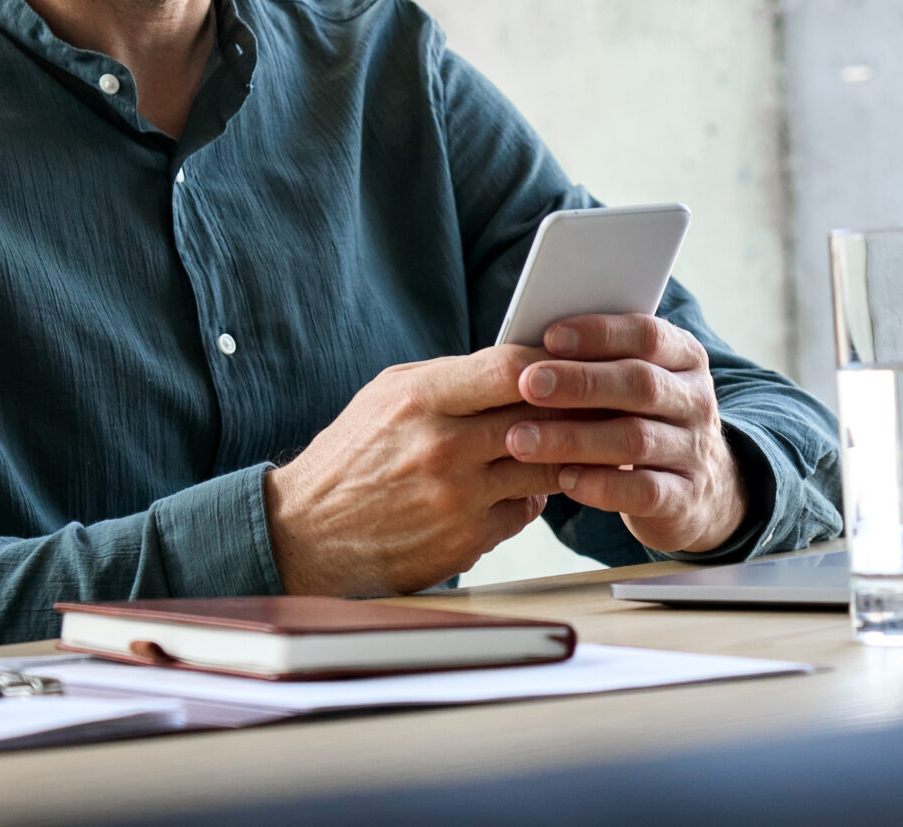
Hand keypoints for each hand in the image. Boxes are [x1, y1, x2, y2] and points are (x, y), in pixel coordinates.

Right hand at [264, 348, 564, 595]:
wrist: (305, 533)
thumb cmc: (352, 456)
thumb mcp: (389, 395)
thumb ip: (452, 377)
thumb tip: (521, 363)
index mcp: (421, 399)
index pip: (510, 367)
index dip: (551, 362)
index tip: (571, 361)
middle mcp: (441, 447)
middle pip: (540, 417)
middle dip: (574, 408)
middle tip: (597, 400)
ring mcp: (457, 498)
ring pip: (545, 466)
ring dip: (564, 454)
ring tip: (573, 441)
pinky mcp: (466, 541)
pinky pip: (526, 509)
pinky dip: (532, 494)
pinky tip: (524, 482)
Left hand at [502, 315, 746, 555]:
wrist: (700, 490)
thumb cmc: (644, 421)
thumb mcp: (633, 384)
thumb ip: (598, 363)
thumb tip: (530, 347)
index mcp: (684, 358)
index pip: (647, 335)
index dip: (600, 334)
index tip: (550, 337)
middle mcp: (695, 400)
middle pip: (641, 384)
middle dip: (580, 382)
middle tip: (528, 384)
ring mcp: (695, 451)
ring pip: (636, 439)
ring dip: (573, 438)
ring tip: (522, 439)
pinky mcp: (686, 498)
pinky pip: (644, 491)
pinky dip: (600, 486)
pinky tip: (563, 480)